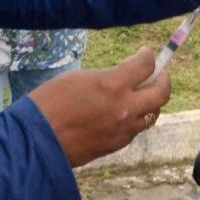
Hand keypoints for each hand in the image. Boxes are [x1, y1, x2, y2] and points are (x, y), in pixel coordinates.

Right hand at [30, 48, 170, 166]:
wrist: (35, 141)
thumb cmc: (49, 102)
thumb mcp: (79, 78)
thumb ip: (107, 77)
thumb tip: (124, 77)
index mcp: (113, 85)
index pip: (146, 65)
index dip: (148, 56)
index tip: (145, 54)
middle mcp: (125, 108)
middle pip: (161, 93)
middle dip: (164, 80)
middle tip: (158, 74)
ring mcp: (123, 130)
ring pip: (151, 114)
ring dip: (149, 102)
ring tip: (141, 95)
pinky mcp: (116, 146)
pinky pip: (134, 130)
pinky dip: (134, 119)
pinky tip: (122, 114)